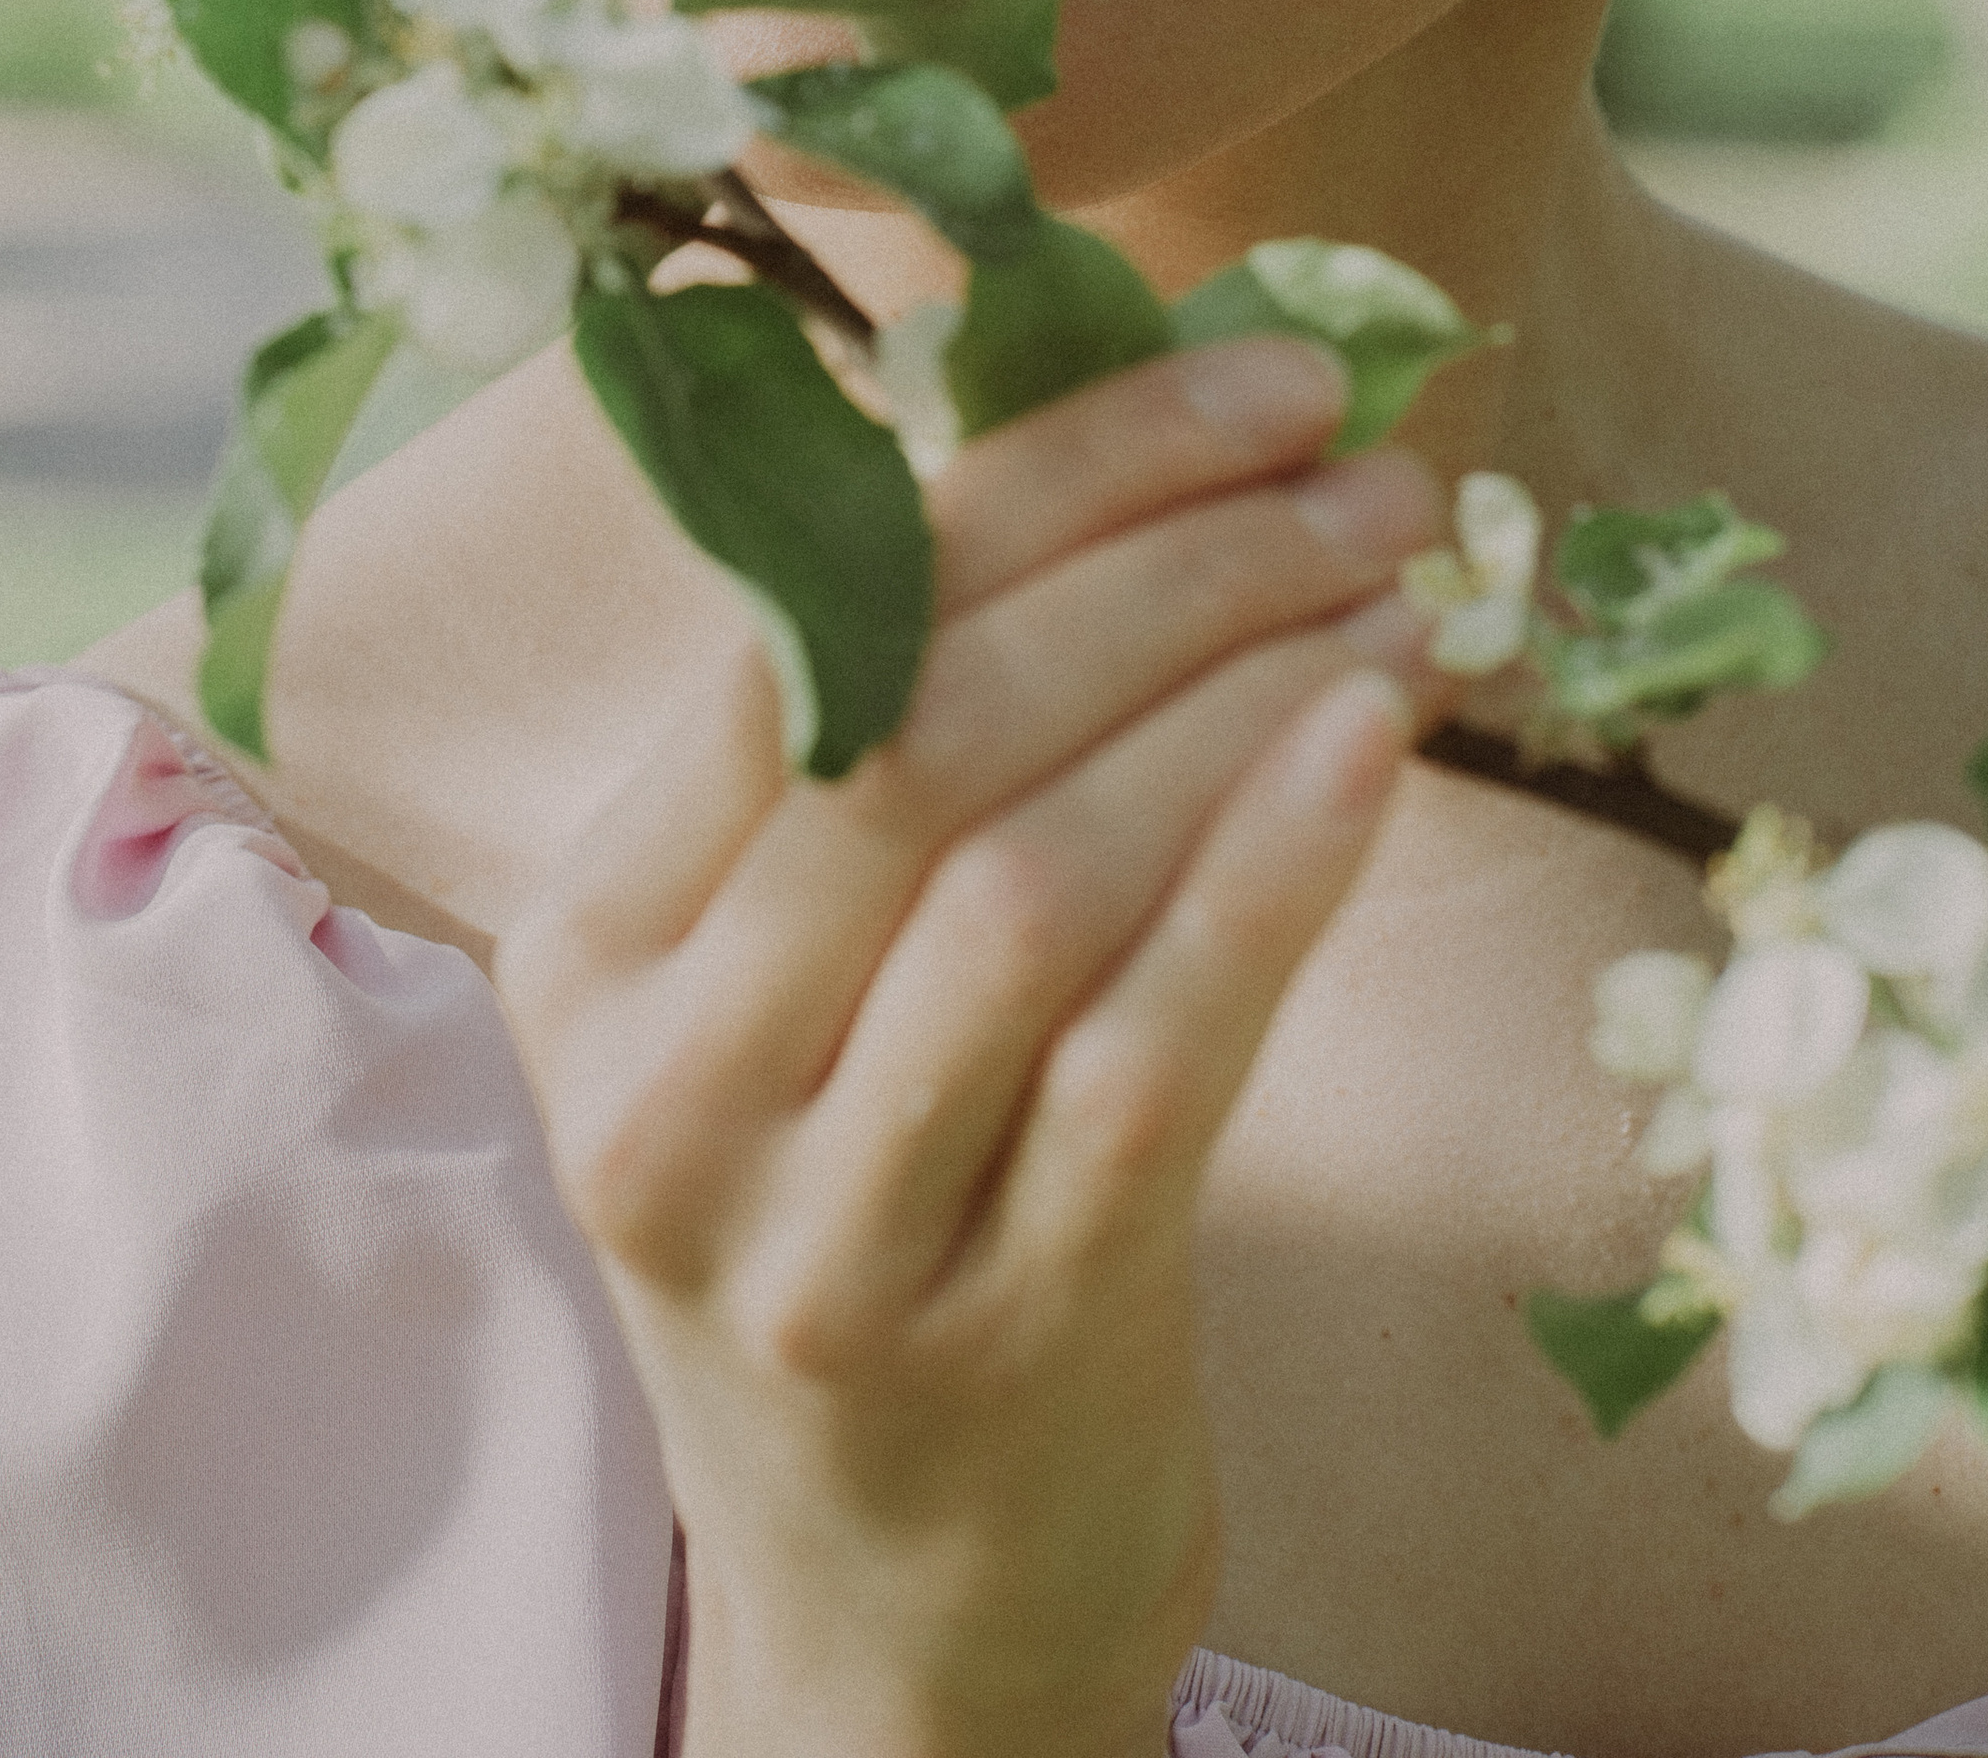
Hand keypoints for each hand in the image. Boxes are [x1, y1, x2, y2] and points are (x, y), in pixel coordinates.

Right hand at [495, 333, 1450, 1757]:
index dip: (1050, 473)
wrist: (888, 1602)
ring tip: (1397, 589)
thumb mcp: (792, 992)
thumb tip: (1141, 454)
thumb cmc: (868, 1211)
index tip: (1253, 385)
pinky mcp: (997, 1342)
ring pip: (1030, 883)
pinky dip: (1268, 878)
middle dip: (1167, 560)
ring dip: (1237, 695)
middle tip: (1362, 469)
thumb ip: (886, 758)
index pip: (809, 624)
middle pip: (917, 732)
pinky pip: (1146, 1065)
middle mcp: (664, 1077)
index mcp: (590, 934)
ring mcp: (816, 1231)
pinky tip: (1374, 746)